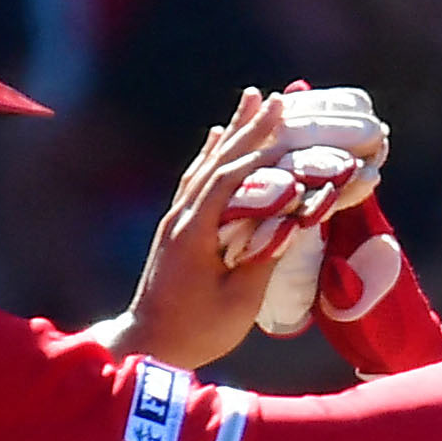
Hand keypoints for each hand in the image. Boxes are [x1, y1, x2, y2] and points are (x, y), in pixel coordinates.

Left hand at [111, 91, 304, 369]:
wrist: (148, 344)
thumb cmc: (197, 330)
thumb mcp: (240, 301)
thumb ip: (265, 257)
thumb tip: (293, 221)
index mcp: (197, 230)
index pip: (232, 177)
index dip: (259, 146)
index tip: (283, 117)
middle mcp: (183, 216)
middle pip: (218, 161)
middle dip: (248, 127)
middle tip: (273, 96)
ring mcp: (177, 220)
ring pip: (207, 166)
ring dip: (231, 134)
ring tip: (249, 103)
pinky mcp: (178, 229)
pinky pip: (197, 182)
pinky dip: (211, 157)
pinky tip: (217, 139)